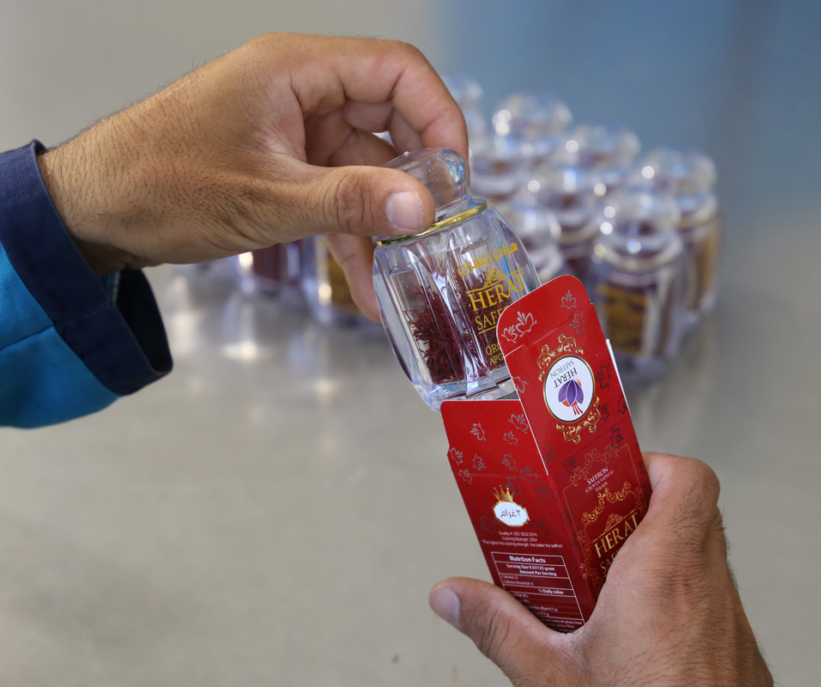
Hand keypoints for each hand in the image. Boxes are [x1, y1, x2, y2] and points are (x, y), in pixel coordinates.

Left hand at [36, 33, 466, 318]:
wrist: (94, 210)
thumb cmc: (160, 184)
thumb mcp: (266, 199)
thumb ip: (350, 202)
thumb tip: (424, 207)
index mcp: (296, 71)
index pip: (396, 71)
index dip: (439, 117)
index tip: (457, 176)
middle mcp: (302, 91)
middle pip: (391, 119)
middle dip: (417, 177)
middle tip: (439, 229)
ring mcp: (294, 130)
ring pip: (366, 166)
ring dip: (385, 220)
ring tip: (405, 276)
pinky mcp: (284, 165)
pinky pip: (337, 193)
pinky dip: (353, 233)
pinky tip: (369, 285)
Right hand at [429, 453, 772, 685]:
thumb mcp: (553, 679)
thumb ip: (500, 628)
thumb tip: (454, 597)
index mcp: (663, 576)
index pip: (687, 478)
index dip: (652, 464)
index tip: (609, 478)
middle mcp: (708, 587)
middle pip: (692, 508)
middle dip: (643, 506)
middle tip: (597, 525)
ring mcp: (731, 620)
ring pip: (705, 553)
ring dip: (663, 552)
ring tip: (610, 580)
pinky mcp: (741, 651)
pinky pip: (715, 598)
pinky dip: (681, 596)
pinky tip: (641, 632)